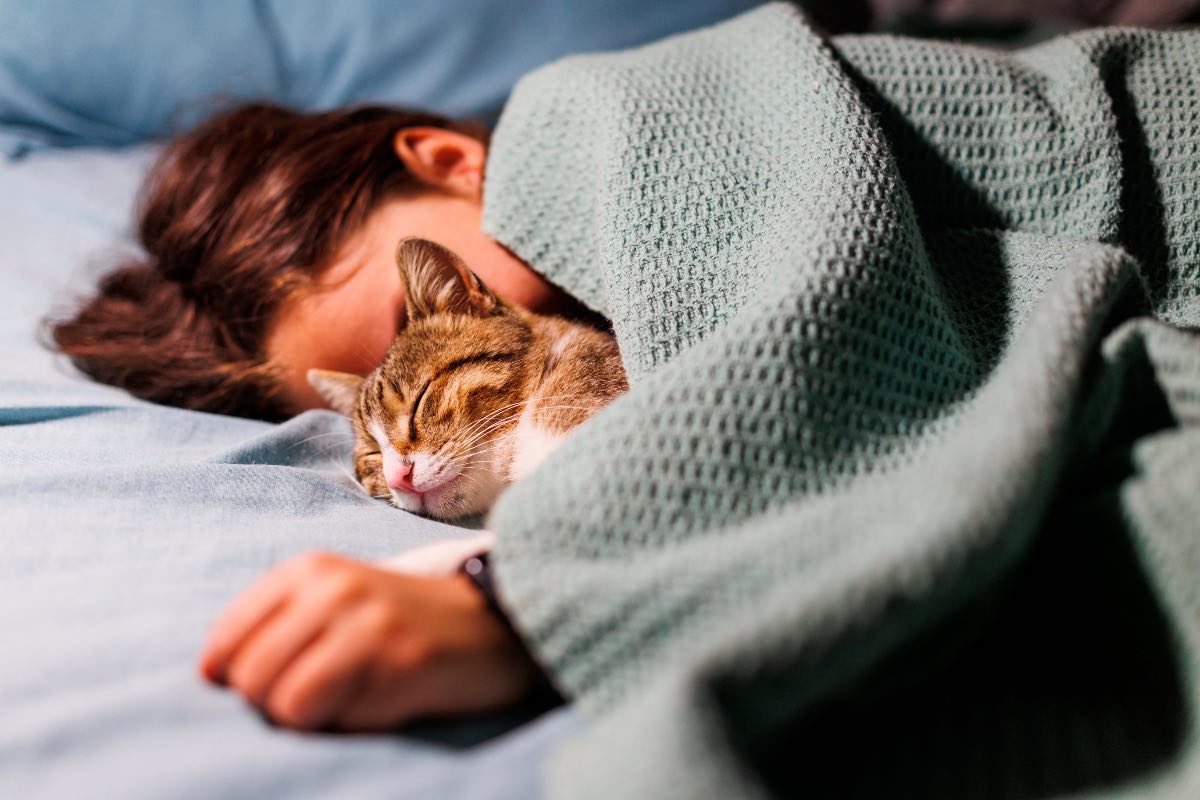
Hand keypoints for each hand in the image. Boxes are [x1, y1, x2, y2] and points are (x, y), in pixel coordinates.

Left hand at [198, 551, 540, 730]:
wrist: (489, 623)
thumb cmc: (398, 621)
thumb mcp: (333, 598)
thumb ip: (276, 624)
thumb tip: (214, 673)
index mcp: (308, 570)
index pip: (226, 639)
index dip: (234, 677)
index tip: (269, 684)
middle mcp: (332, 588)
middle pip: (250, 677)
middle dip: (271, 704)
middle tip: (316, 697)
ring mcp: (368, 623)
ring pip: (284, 703)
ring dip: (308, 718)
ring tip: (346, 699)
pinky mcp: (399, 661)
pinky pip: (336, 717)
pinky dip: (346, 723)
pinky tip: (378, 700)